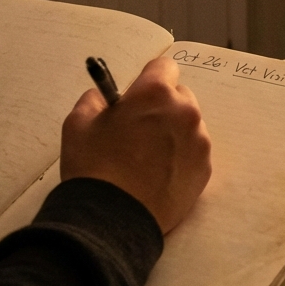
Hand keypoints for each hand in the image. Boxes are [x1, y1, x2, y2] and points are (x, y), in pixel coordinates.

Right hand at [60, 57, 211, 233]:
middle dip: (163, 106)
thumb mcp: (78, 123)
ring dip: (173, 132)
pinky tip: (158, 173)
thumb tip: (105, 96)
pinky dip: (181, 157)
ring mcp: (199, 142)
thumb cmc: (93, 166)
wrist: (112, 218)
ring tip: (147, 157)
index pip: (164, 67)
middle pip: (180, 96)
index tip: (138, 94)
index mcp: (155, 93)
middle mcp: (185, 112)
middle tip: (139, 129)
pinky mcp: (205, 169)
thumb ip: (96, 99)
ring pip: (189, 125)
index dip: (148, 79)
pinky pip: (194, 151)